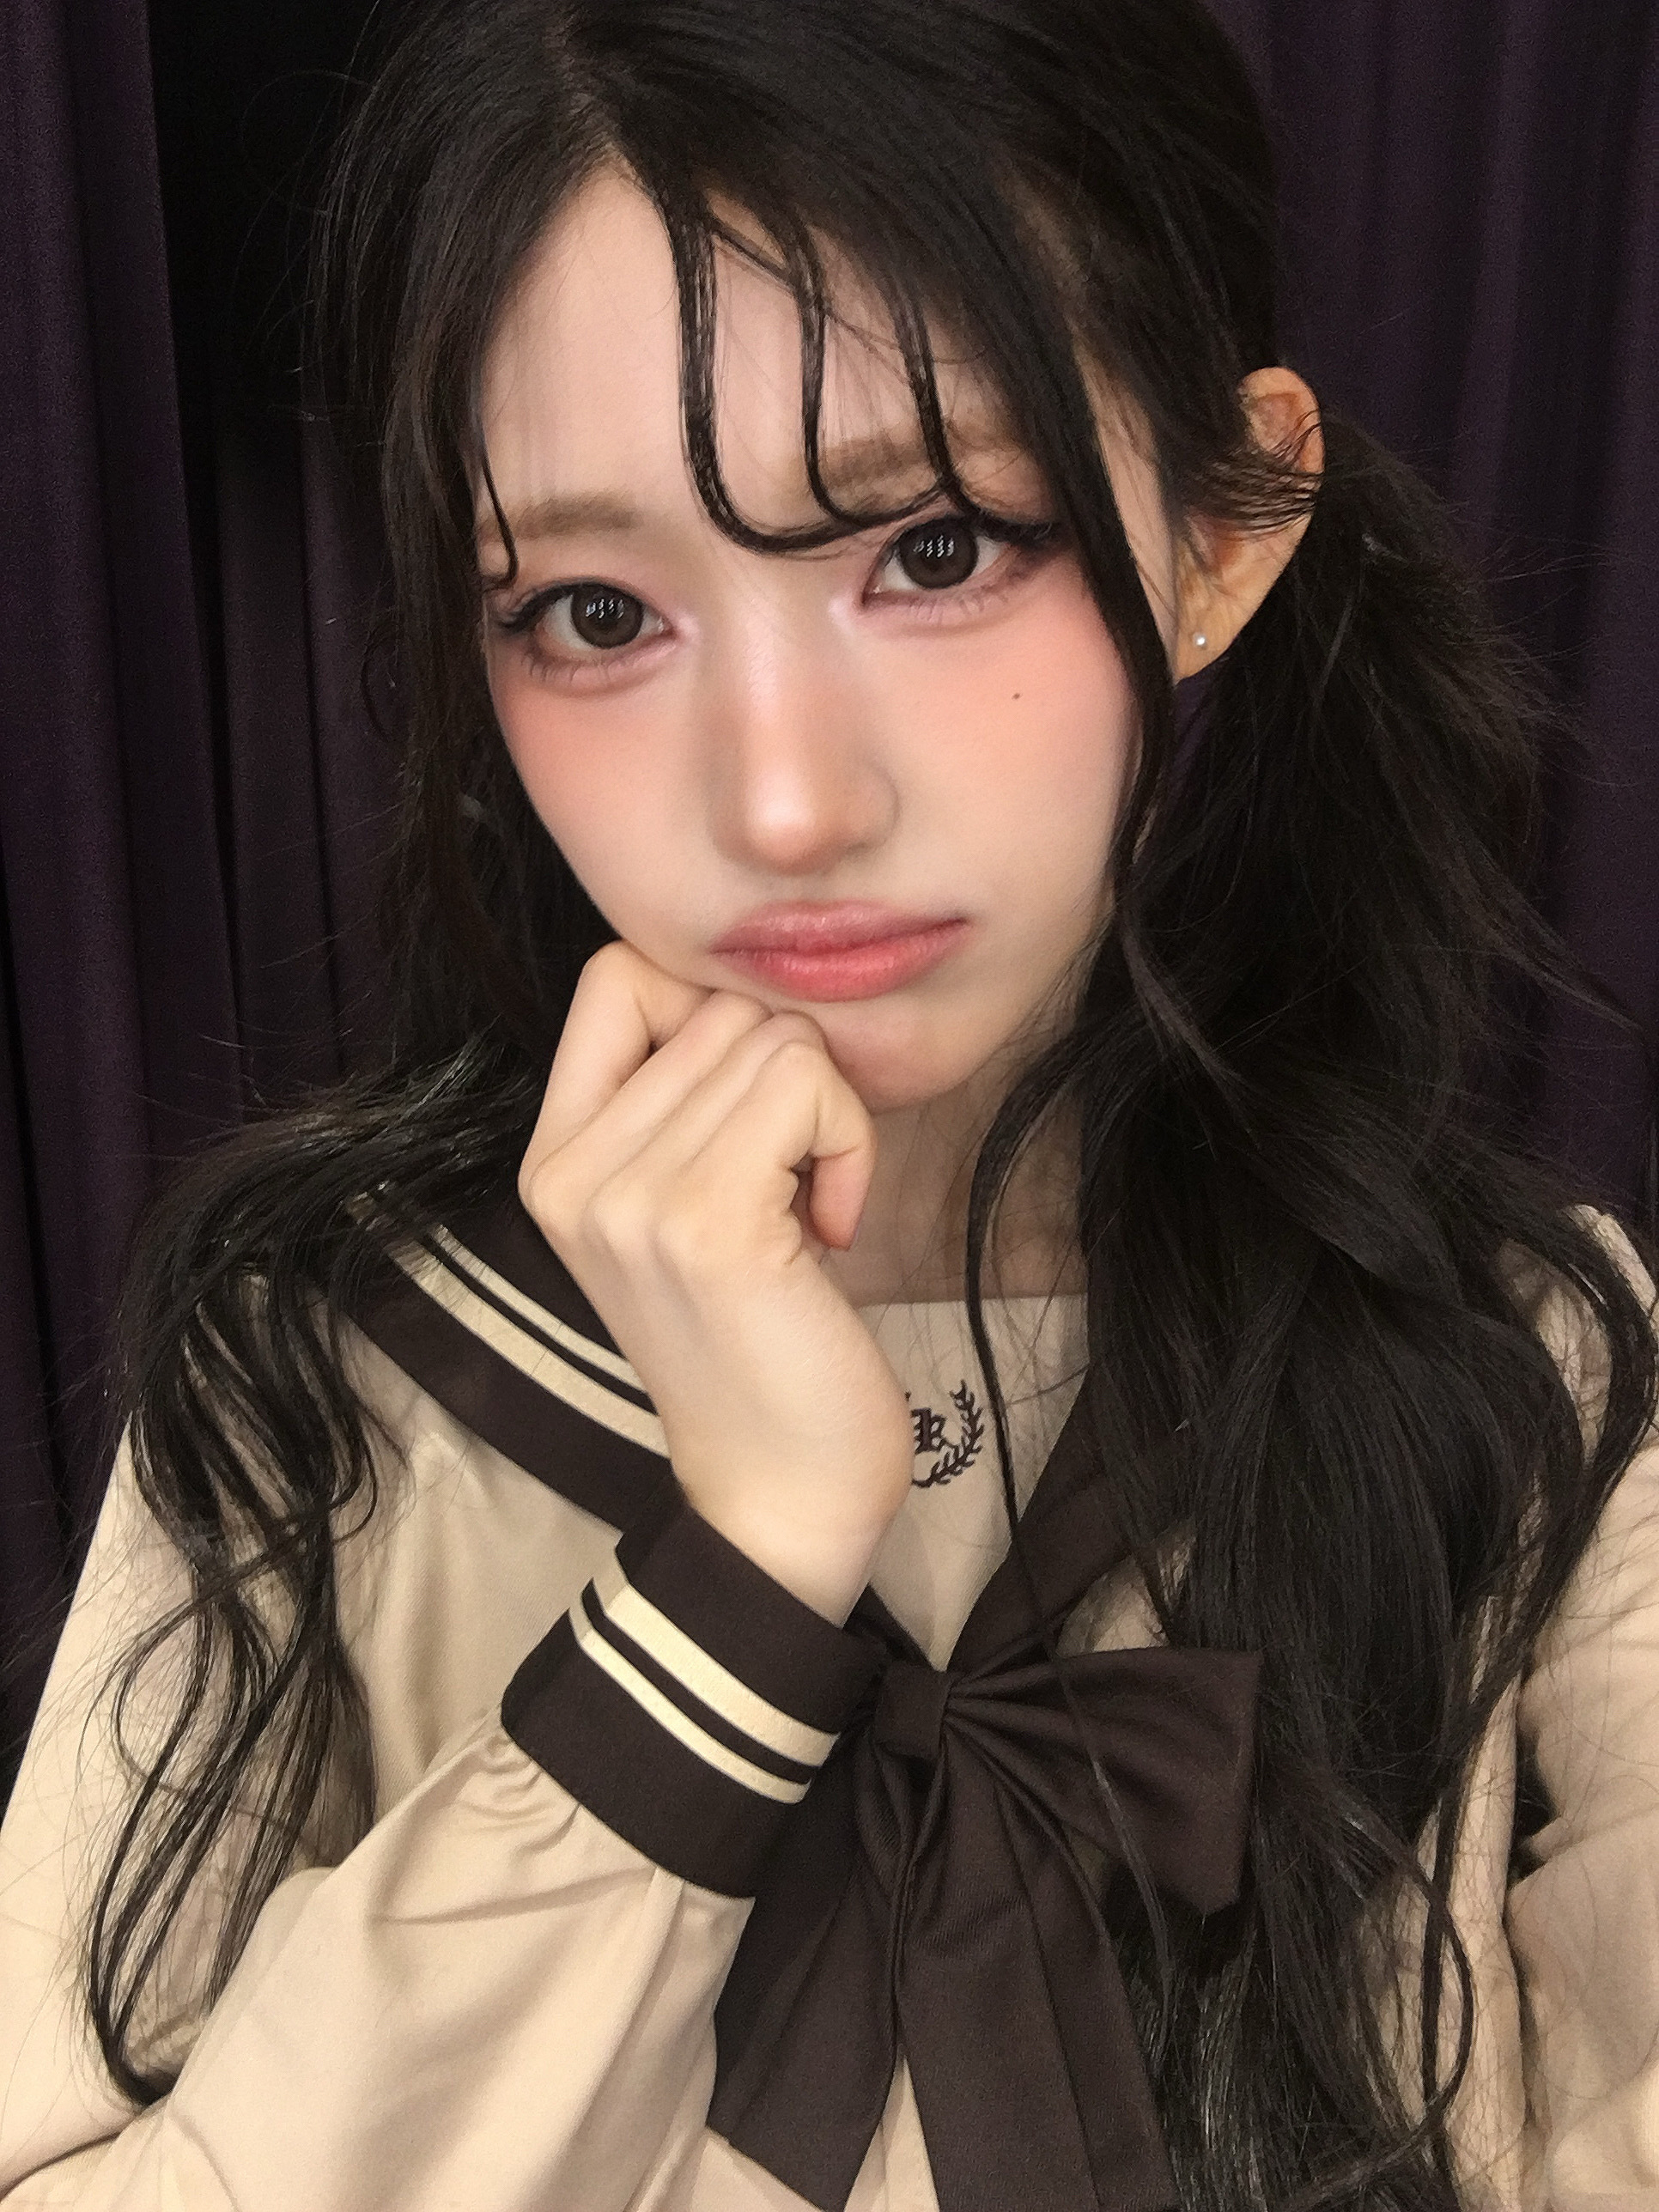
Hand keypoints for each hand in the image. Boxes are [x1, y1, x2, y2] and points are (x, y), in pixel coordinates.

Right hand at [519, 942, 914, 1621]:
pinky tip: (832, 1226)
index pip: (618, 975)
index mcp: (553, 1160)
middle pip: (716, 1001)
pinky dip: (847, 1143)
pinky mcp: (707, 1219)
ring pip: (772, 1036)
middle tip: (795, 1184)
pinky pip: (807, 1085)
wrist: (778, 1495)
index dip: (710, 1009)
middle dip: (790, 1075)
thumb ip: (680, 1104)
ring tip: (810, 1212)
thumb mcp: (681, 1211)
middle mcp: (572, 1171)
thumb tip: (745, 991)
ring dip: (828, 1115)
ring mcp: (629, 1196)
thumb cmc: (758, 1343)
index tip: (748, 1112)